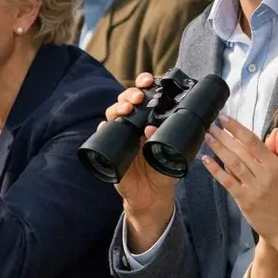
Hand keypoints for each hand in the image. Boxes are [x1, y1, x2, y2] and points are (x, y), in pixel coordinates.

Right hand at [104, 74, 177, 251]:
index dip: (145, 84)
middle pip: (127, 100)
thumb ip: (170, 143)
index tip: (149, 81)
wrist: (152, 196)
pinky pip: (104, 135)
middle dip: (131, 94)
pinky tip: (106, 127)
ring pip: (114, 113)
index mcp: (151, 120)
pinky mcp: (112, 149)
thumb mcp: (174, 156)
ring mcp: (122, 135)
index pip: (147, 96)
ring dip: (118, 107)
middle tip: (138, 97)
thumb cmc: (165, 172)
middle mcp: (135, 124)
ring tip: (126, 109)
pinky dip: (103, 129)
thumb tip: (152, 129)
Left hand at [204, 119, 277, 270]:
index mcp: (277, 166)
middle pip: (240, 151)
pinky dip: (216, 171)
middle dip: (224, 136)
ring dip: (218, 148)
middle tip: (211, 124)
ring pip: (232, 164)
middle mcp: (264, 175)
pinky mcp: (245, 201)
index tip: (226, 119)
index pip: (254, 142)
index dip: (238, 129)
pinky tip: (206, 160)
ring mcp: (253, 188)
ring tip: (207, 137)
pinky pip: (228, 183)